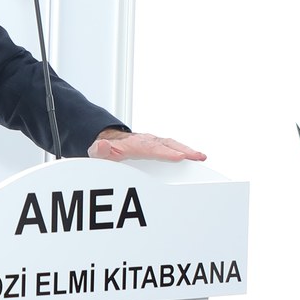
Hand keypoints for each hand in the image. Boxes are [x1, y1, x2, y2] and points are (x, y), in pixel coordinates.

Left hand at [89, 128, 207, 162]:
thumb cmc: (105, 151)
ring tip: (201, 157)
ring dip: (187, 151)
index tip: (179, 157)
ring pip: (172, 145)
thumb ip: (101, 150)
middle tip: (197, 156)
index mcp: (133, 145)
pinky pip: (173, 147)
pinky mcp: (158, 146)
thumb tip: (103, 144)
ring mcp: (153, 143)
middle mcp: (146, 141)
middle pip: (166, 145)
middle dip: (182, 150)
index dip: (165, 153)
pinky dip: (186, 152)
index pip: (151, 149)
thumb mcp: (97, 152)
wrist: (108, 142)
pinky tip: (197, 158)